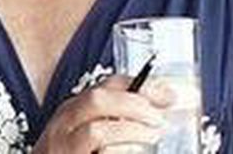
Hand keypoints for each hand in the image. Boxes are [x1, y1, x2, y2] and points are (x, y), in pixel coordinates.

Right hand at [33, 75, 168, 152]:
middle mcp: (64, 125)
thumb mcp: (83, 133)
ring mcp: (65, 147)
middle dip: (134, 106)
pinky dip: (122, 152)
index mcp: (72, 110)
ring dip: (132, 132)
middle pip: (98, 100)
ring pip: (98, 131)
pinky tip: (132, 153)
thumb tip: (158, 111)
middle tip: (159, 119)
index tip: (168, 95)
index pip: (107, 85)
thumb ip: (111, 119)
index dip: (141, 85)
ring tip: (151, 138)